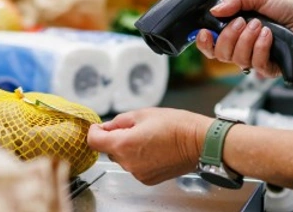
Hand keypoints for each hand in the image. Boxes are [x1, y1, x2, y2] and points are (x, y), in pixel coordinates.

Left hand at [86, 108, 212, 185]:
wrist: (198, 142)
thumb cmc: (176, 125)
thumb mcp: (143, 113)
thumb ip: (119, 121)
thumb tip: (106, 127)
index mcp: (123, 144)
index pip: (93, 141)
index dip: (95, 131)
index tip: (100, 127)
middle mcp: (128, 162)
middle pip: (109, 150)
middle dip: (116, 138)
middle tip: (134, 128)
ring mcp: (138, 173)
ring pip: (123, 158)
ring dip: (129, 148)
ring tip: (149, 138)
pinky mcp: (148, 179)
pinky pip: (135, 166)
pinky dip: (140, 158)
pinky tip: (155, 149)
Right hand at [196, 0, 292, 77]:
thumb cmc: (290, 9)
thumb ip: (236, 0)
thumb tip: (214, 10)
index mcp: (237, 32)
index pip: (212, 45)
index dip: (204, 42)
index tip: (203, 32)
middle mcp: (244, 48)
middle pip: (220, 54)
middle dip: (228, 36)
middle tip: (242, 22)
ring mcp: (257, 59)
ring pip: (237, 60)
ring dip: (247, 40)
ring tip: (261, 26)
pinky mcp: (271, 68)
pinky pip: (256, 64)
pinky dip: (261, 47)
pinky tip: (269, 35)